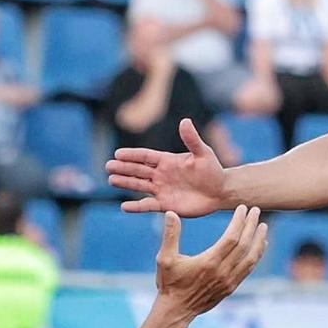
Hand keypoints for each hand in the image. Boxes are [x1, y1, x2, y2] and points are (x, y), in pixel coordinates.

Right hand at [107, 117, 228, 216]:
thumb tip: (184, 121)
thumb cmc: (212, 170)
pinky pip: (147, 205)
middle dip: (123, 168)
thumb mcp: (203, 153)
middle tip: (108, 166)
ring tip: (111, 180)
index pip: (145, 156)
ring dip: (125, 183)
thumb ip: (192, 139)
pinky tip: (124, 206)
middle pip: (138, 170)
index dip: (132, 155)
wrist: (219, 192)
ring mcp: (161, 189)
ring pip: (139, 185)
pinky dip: (136, 207)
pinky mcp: (165, 204)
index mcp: (167, 161)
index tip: (117, 154)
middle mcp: (161, 174)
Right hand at [154, 204, 267, 317]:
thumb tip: (171, 213)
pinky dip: (256, 255)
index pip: (231, 238)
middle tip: (256, 210)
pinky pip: (248, 269)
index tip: (243, 208)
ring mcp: (229, 281)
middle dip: (251, 226)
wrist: (176, 310)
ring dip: (258, 240)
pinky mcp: (231, 287)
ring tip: (263, 226)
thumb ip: (170, 235)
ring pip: (251, 258)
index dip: (239, 221)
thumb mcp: (165, 258)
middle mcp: (222, 272)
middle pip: (244, 245)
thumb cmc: (169, 283)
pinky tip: (260, 245)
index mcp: (209, 262)